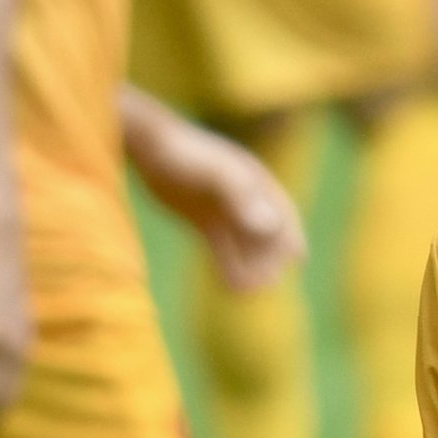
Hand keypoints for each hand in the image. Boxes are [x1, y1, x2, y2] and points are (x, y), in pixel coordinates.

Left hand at [134, 116, 304, 290]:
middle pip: (267, 237)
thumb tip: (270, 227)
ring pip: (245, 246)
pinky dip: (228, 267)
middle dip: (267, 262)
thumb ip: (241, 196)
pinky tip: (229, 288)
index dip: (288, 240)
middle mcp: (245, 197)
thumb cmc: (181, 152)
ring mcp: (224, 209)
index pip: (283, 216)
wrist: (144, 145)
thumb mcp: (213, 172)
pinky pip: (223, 248)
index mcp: (256, 182)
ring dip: (250, 269)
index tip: (293, 262)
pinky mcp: (205, 220)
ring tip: (244, 292)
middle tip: (260, 285)